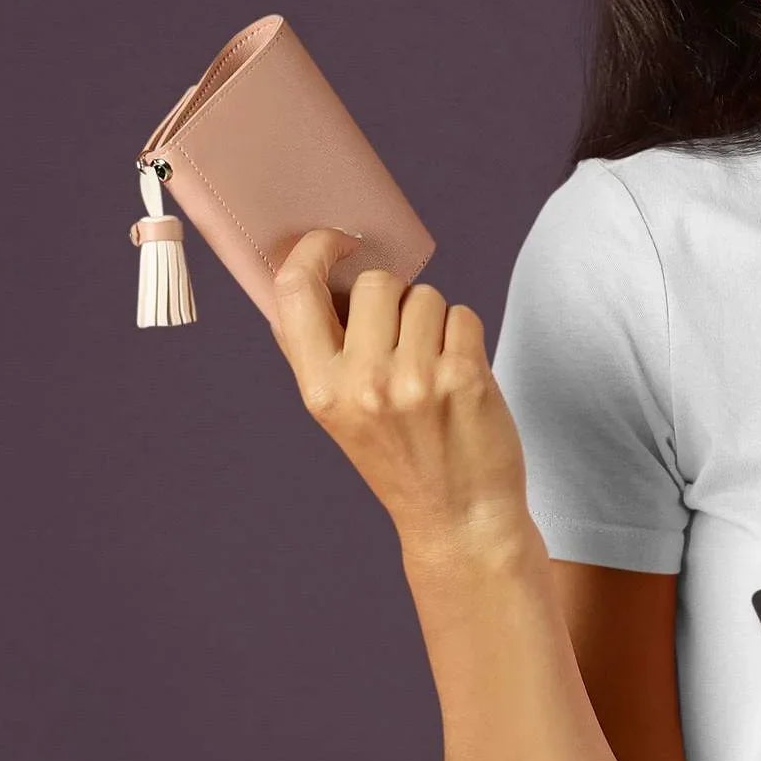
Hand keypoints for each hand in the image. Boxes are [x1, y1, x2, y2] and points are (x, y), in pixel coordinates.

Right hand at [267, 228, 528, 553]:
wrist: (459, 519)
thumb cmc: (403, 458)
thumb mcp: (342, 414)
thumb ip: (327, 352)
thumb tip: (323, 273)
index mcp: (318, 390)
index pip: (295, 291)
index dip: (314, 249)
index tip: (337, 240)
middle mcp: (361, 383)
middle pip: (377, 284)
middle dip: (397, 297)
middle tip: (407, 339)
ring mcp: (414, 380)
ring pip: (427, 296)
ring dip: (436, 320)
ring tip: (435, 368)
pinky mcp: (464, 376)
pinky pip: (464, 315)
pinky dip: (466, 336)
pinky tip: (461, 375)